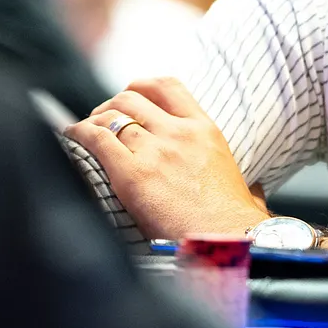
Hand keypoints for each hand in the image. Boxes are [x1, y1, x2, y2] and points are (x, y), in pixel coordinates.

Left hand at [65, 77, 268, 239]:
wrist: (226, 242)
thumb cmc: (236, 224)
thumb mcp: (248, 192)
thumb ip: (249, 187)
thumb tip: (258, 195)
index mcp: (205, 131)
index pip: (168, 86)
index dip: (142, 85)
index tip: (130, 95)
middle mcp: (178, 133)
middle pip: (131, 98)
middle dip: (110, 105)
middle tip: (100, 121)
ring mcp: (155, 151)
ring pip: (110, 116)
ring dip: (91, 121)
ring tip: (82, 132)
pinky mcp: (131, 174)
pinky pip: (96, 139)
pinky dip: (78, 134)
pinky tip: (70, 138)